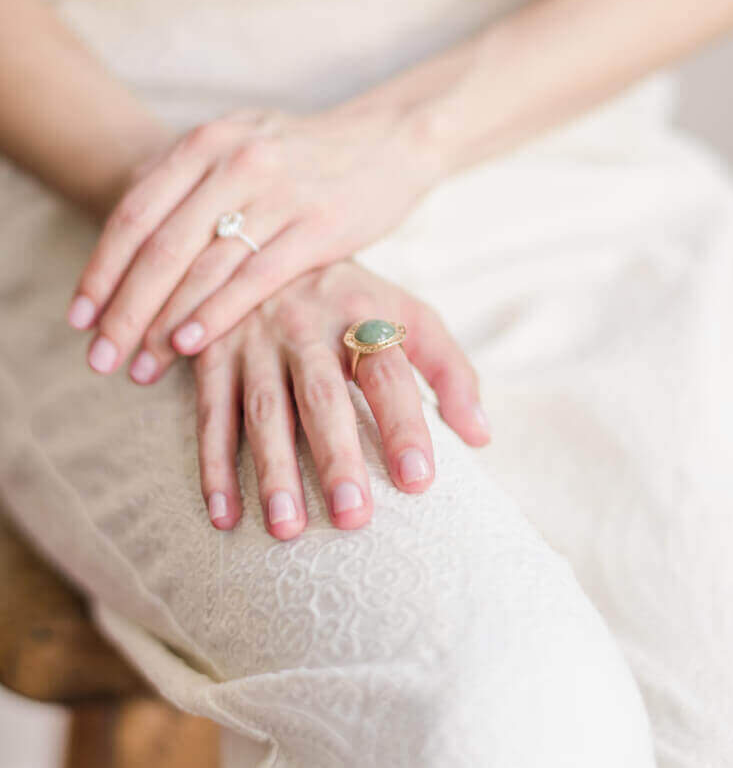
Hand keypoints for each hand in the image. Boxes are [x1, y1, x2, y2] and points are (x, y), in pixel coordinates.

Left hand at [65, 106, 433, 378]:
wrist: (390, 141)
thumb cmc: (308, 156)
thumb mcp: (242, 145)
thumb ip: (192, 180)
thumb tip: (134, 233)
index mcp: (209, 140)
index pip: (135, 211)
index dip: (101, 269)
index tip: (80, 317)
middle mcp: (236, 159)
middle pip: (160, 246)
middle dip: (123, 308)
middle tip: (100, 357)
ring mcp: (278, 191)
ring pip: (203, 266)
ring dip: (163, 322)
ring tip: (139, 366)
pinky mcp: (317, 225)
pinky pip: (254, 277)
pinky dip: (216, 314)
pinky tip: (189, 345)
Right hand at [188, 260, 489, 538]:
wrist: (270, 244)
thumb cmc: (354, 299)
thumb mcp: (408, 313)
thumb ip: (448, 369)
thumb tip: (482, 437)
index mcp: (360, 314)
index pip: (386, 373)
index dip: (403, 425)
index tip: (418, 481)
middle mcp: (305, 325)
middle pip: (323, 396)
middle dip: (336, 457)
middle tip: (353, 517)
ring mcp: (254, 340)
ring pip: (264, 410)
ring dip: (272, 469)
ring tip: (286, 527)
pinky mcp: (212, 355)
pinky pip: (210, 413)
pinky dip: (214, 465)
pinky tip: (223, 515)